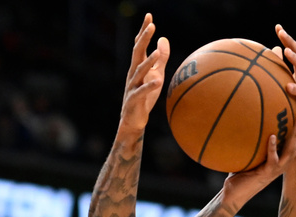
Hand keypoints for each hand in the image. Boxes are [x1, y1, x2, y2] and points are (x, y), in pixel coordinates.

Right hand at [118, 13, 169, 133]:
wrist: (133, 121)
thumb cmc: (145, 98)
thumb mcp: (156, 74)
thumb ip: (160, 58)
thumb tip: (163, 39)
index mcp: (137, 67)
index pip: (139, 45)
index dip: (143, 31)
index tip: (149, 16)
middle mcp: (132, 74)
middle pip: (137, 54)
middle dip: (143, 40)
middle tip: (151, 26)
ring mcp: (132, 87)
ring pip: (139, 72)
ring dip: (148, 62)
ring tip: (156, 53)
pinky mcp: (134, 100)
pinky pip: (142, 92)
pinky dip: (149, 86)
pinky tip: (158, 81)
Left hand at [222, 103, 295, 202]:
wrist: (233, 196)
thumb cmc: (237, 176)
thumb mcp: (246, 155)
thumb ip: (249, 142)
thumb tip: (242, 123)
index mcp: (280, 157)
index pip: (295, 138)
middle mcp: (282, 162)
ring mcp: (276, 168)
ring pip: (291, 149)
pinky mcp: (267, 173)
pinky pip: (272, 158)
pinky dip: (272, 147)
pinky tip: (272, 136)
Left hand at [272, 24, 295, 144]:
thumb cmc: (288, 114)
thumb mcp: (277, 97)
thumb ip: (271, 81)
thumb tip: (256, 69)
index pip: (295, 52)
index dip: (288, 39)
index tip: (277, 27)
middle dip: (292, 45)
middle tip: (282, 35)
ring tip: (287, 53)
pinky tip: (289, 86)